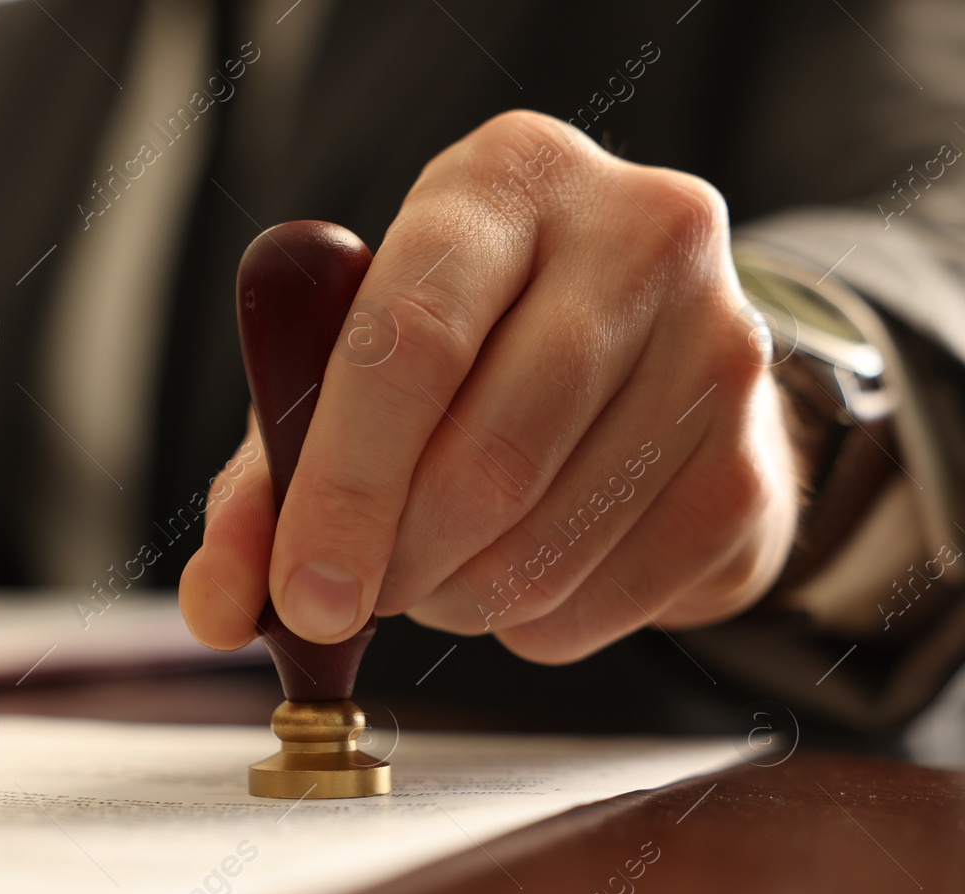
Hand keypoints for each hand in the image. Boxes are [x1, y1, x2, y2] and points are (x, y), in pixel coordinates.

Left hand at [180, 110, 800, 662]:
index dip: (345, 487)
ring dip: (461, 599)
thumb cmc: (464, 358)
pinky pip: (614, 598)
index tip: (305, 595)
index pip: (410, 342)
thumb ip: (268, 484)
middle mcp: (634, 234)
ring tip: (441, 568)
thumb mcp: (346, 380)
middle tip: (363, 589)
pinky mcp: (756, 460)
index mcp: (503, 184)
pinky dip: (538, 625)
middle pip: (490, 457)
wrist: (635, 366)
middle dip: (401, 562)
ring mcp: (721, 344)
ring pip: (550, 543)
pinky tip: (525, 576)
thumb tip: (221, 607)